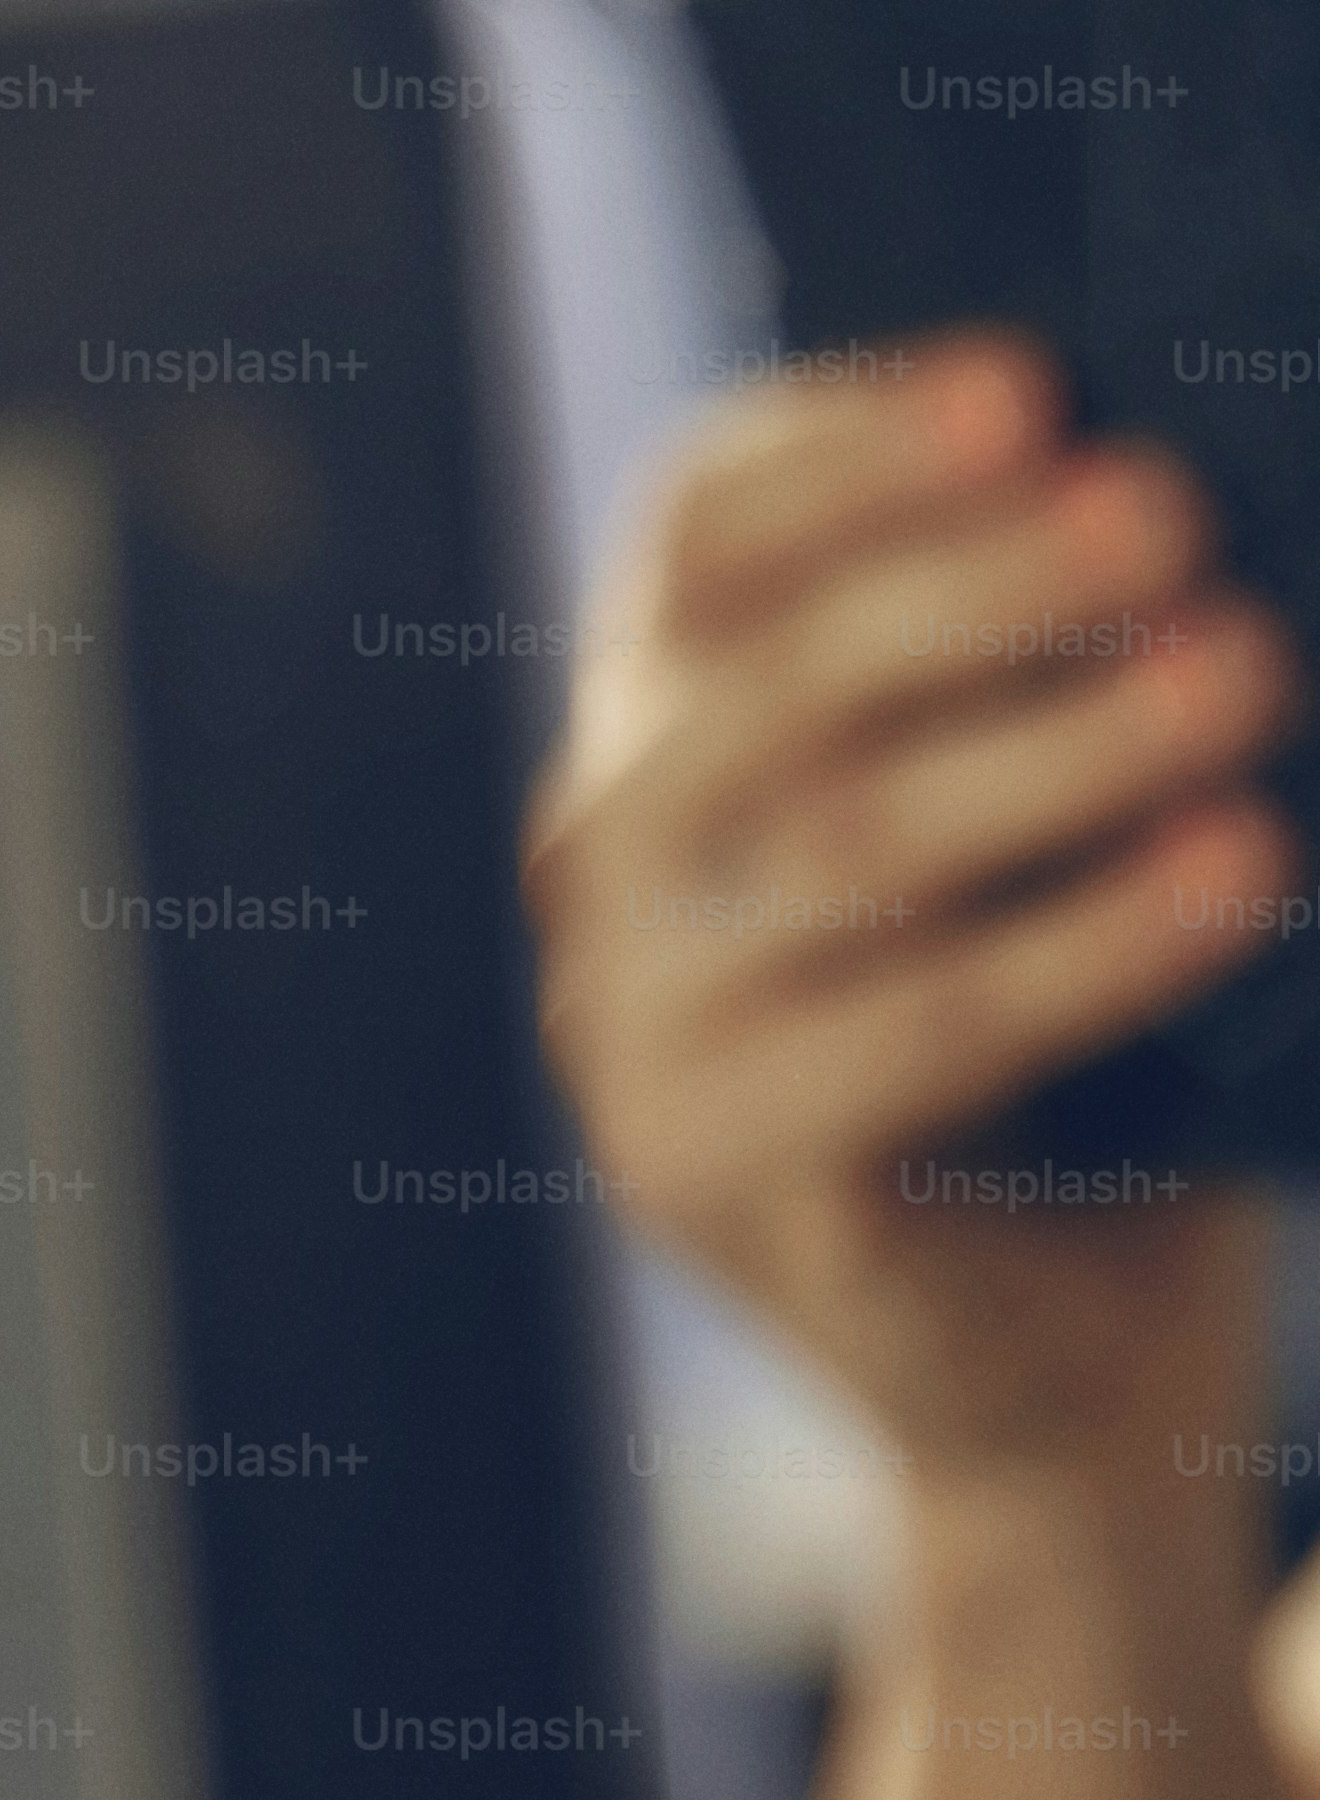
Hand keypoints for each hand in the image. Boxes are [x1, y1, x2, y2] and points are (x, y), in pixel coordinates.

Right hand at [530, 329, 1300, 1485]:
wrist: (1050, 1359)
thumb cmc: (1086, 1046)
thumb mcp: (1032, 817)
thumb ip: (1031, 676)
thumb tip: (1182, 515)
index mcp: (662, 731)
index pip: (700, 538)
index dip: (847, 448)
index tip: (1028, 387)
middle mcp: (607, 868)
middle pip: (767, 676)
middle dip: (982, 584)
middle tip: (1174, 514)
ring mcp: (633, 1030)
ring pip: (839, 845)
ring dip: (1059, 747)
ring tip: (1244, 673)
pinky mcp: (709, 1176)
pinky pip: (918, 1033)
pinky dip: (1094, 945)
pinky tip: (1239, 872)